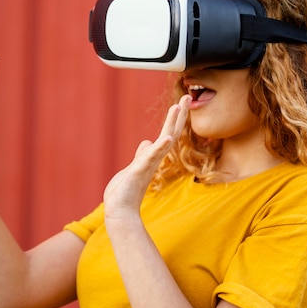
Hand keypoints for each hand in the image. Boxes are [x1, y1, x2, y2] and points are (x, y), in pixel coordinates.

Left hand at [103, 94, 191, 220]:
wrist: (120, 210)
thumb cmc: (127, 191)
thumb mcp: (134, 166)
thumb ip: (142, 154)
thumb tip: (147, 141)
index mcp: (153, 156)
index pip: (168, 133)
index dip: (176, 118)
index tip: (182, 101)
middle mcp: (154, 159)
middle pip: (170, 132)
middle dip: (178, 115)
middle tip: (186, 97)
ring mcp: (148, 164)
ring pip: (164, 141)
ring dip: (171, 124)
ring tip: (178, 107)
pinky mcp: (138, 171)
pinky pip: (150, 158)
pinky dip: (158, 148)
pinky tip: (165, 138)